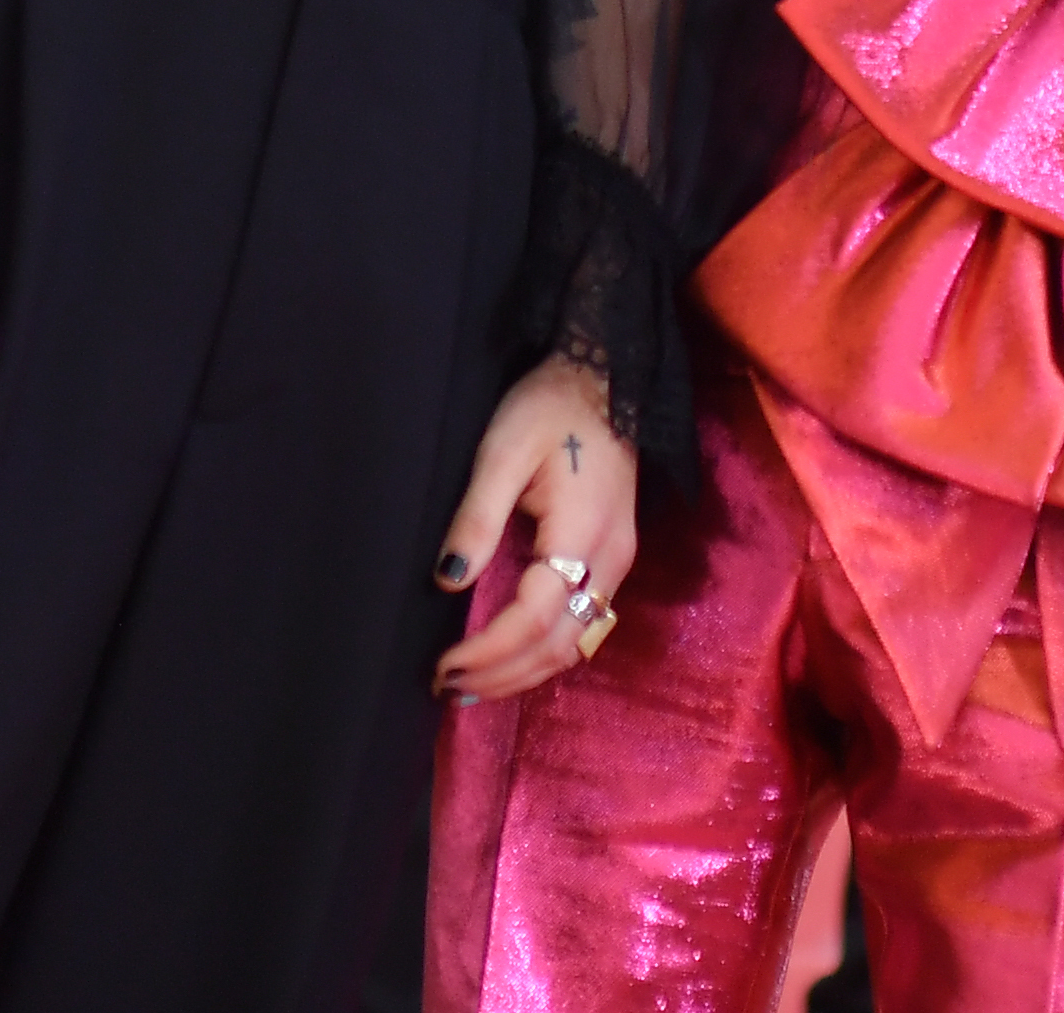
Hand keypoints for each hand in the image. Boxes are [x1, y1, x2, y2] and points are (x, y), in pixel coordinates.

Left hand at [431, 358, 637, 701]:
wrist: (607, 377)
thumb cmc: (550, 407)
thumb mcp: (502, 451)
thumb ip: (477, 516)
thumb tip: (449, 578)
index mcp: (582, 532)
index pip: (535, 618)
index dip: (489, 651)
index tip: (444, 664)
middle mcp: (610, 559)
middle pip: (560, 646)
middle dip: (503, 676)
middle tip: (448, 685)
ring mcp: (619, 561)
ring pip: (576, 643)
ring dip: (525, 672)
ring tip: (473, 682)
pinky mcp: (616, 557)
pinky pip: (584, 624)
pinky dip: (545, 651)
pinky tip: (513, 655)